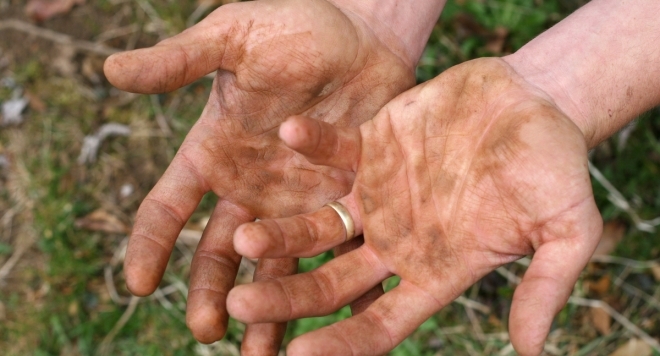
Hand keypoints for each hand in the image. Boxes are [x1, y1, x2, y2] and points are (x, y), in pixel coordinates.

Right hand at [103, 0, 414, 350]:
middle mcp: (250, 187)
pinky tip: (335, 324)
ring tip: (264, 354)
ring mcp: (296, 201)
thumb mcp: (234, 39)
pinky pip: (335, 253)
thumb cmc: (295, 27)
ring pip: (275, 266)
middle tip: (210, 332)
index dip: (151, 244)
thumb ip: (181, 60)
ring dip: (268, 309)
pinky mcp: (342, 203)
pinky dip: (336, 289)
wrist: (365, 34)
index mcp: (214, 153)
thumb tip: (109, 69)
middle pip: (220, 252)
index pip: (169, 207)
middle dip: (212, 293)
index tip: (139, 284)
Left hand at [228, 58, 602, 355]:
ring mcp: (376, 196)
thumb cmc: (555, 167)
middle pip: (331, 282)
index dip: (340, 343)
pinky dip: (313, 144)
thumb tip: (533, 347)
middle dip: (288, 297)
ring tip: (244, 238)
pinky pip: (332, 151)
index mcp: (433, 271)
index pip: (379, 322)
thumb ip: (546, 285)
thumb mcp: (566, 229)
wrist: (535, 102)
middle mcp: (395, 241)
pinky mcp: (369, 149)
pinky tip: (290, 133)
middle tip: (243, 305)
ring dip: (282, 233)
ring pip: (318, 225)